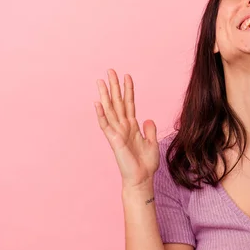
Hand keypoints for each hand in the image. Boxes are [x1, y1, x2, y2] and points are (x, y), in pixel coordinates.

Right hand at [94, 69, 159, 190]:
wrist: (142, 178)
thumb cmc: (146, 163)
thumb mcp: (152, 143)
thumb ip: (149, 129)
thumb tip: (148, 118)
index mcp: (132, 126)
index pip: (129, 104)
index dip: (129, 90)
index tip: (127, 76)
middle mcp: (123, 127)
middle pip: (118, 102)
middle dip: (114, 86)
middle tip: (110, 70)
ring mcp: (117, 133)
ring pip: (110, 110)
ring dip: (105, 95)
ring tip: (100, 80)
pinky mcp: (114, 140)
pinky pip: (106, 125)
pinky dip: (101, 114)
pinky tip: (97, 102)